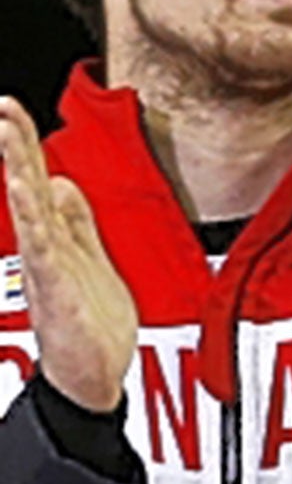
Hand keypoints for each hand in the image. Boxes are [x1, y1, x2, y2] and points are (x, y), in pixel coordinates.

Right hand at [0, 97, 135, 412]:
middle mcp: (45, 248)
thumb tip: (62, 182)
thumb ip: (76, 222)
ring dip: (18, 170)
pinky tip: (27, 191)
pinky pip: (43, 246)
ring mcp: (47, 266)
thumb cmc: (89, 326)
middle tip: (3, 106)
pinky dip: (35, 217)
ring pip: (30, 208)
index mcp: (55, 239)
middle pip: (28, 187)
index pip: (39, 182)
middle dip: (16, 145)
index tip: (12, 109)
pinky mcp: (56, 288)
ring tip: (5, 132)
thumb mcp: (88, 260)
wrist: (90, 377)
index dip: (27, 146)